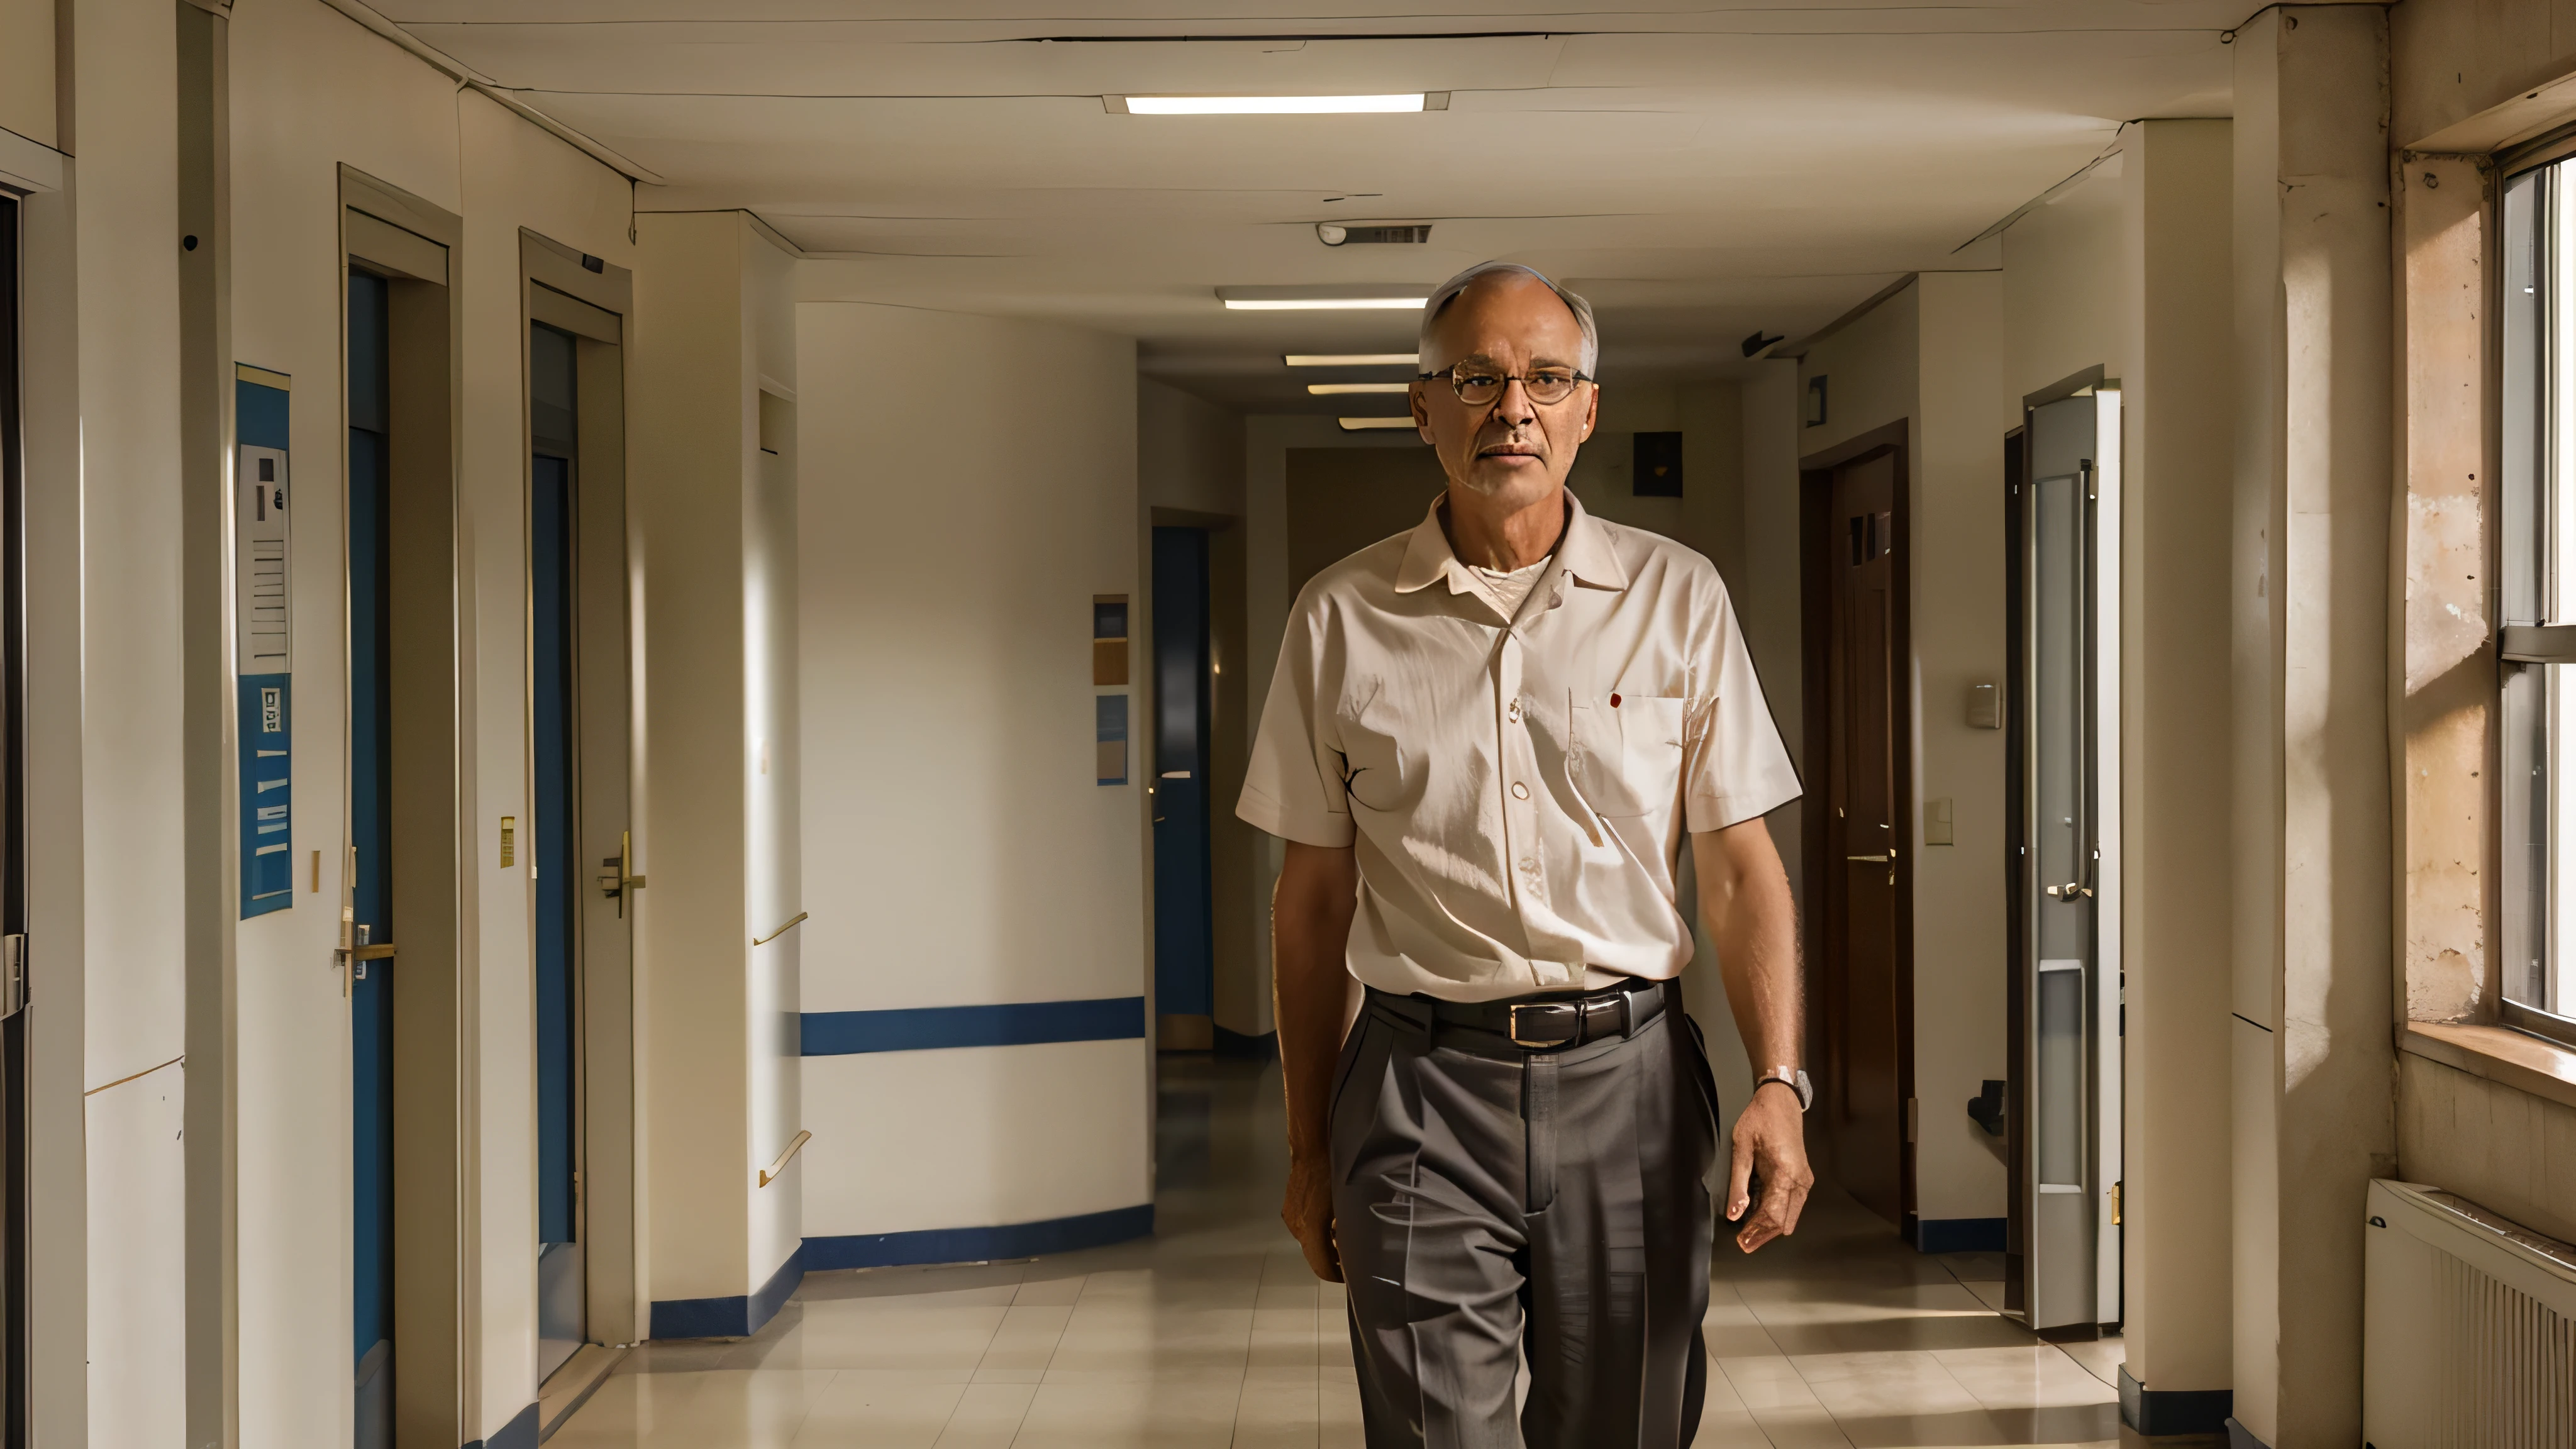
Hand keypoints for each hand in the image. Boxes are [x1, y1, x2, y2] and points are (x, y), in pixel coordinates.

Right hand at [1282, 1154, 1342, 1281]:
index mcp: (1313, 1230)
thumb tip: (1356, 1246)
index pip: (1322, 1266)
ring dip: (1325, 1247)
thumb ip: (1349, 1229)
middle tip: (1350, 1260)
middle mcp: (1298, 1229)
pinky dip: (1318, 1235)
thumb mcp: (1347, 1204)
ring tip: (1343, 1240)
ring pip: (1309, 1244)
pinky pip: (1304, 1231)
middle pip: (1314, 1258)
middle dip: (1332, 1262)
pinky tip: (1331, 1224)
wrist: (1311, 1152)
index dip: (1336, 1276)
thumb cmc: (1334, 1176)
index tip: (1350, 1276)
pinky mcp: (1289, 1212)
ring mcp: (1291, 1220)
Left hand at [1726, 1081, 1813, 1251]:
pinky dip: (1776, 1213)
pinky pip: (1791, 1204)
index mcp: (1785, 1174)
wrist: (1780, 1101)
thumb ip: (1739, 1183)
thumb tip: (1734, 1213)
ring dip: (1770, 1227)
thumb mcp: (1741, 1148)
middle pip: (1784, 1221)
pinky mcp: (1802, 1178)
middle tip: (1744, 1244)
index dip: (1757, 1232)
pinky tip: (1759, 1216)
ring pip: (1790, 1215)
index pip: (1773, 1215)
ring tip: (1749, 1235)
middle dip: (1764, 1235)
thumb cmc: (1759, 1120)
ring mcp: (1804, 1180)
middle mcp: (1799, 1181)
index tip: (1741, 1242)